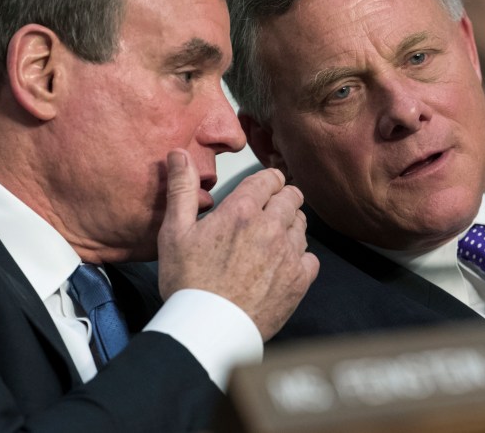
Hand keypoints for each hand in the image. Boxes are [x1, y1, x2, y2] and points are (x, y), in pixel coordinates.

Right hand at [157, 149, 318, 340]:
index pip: (269, 178)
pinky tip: (282, 265)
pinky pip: (310, 257)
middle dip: (283, 198)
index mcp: (241, 211)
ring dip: (291, 226)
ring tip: (272, 238)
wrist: (209, 331)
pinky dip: (300, 257)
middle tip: (270, 209)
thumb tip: (179, 153)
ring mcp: (288, 254)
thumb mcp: (174, 232)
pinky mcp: (300, 280)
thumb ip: (181, 188)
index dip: (267, 180)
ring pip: (302, 225)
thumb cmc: (188, 283)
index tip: (264, 186)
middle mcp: (270, 228)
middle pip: (292, 197)